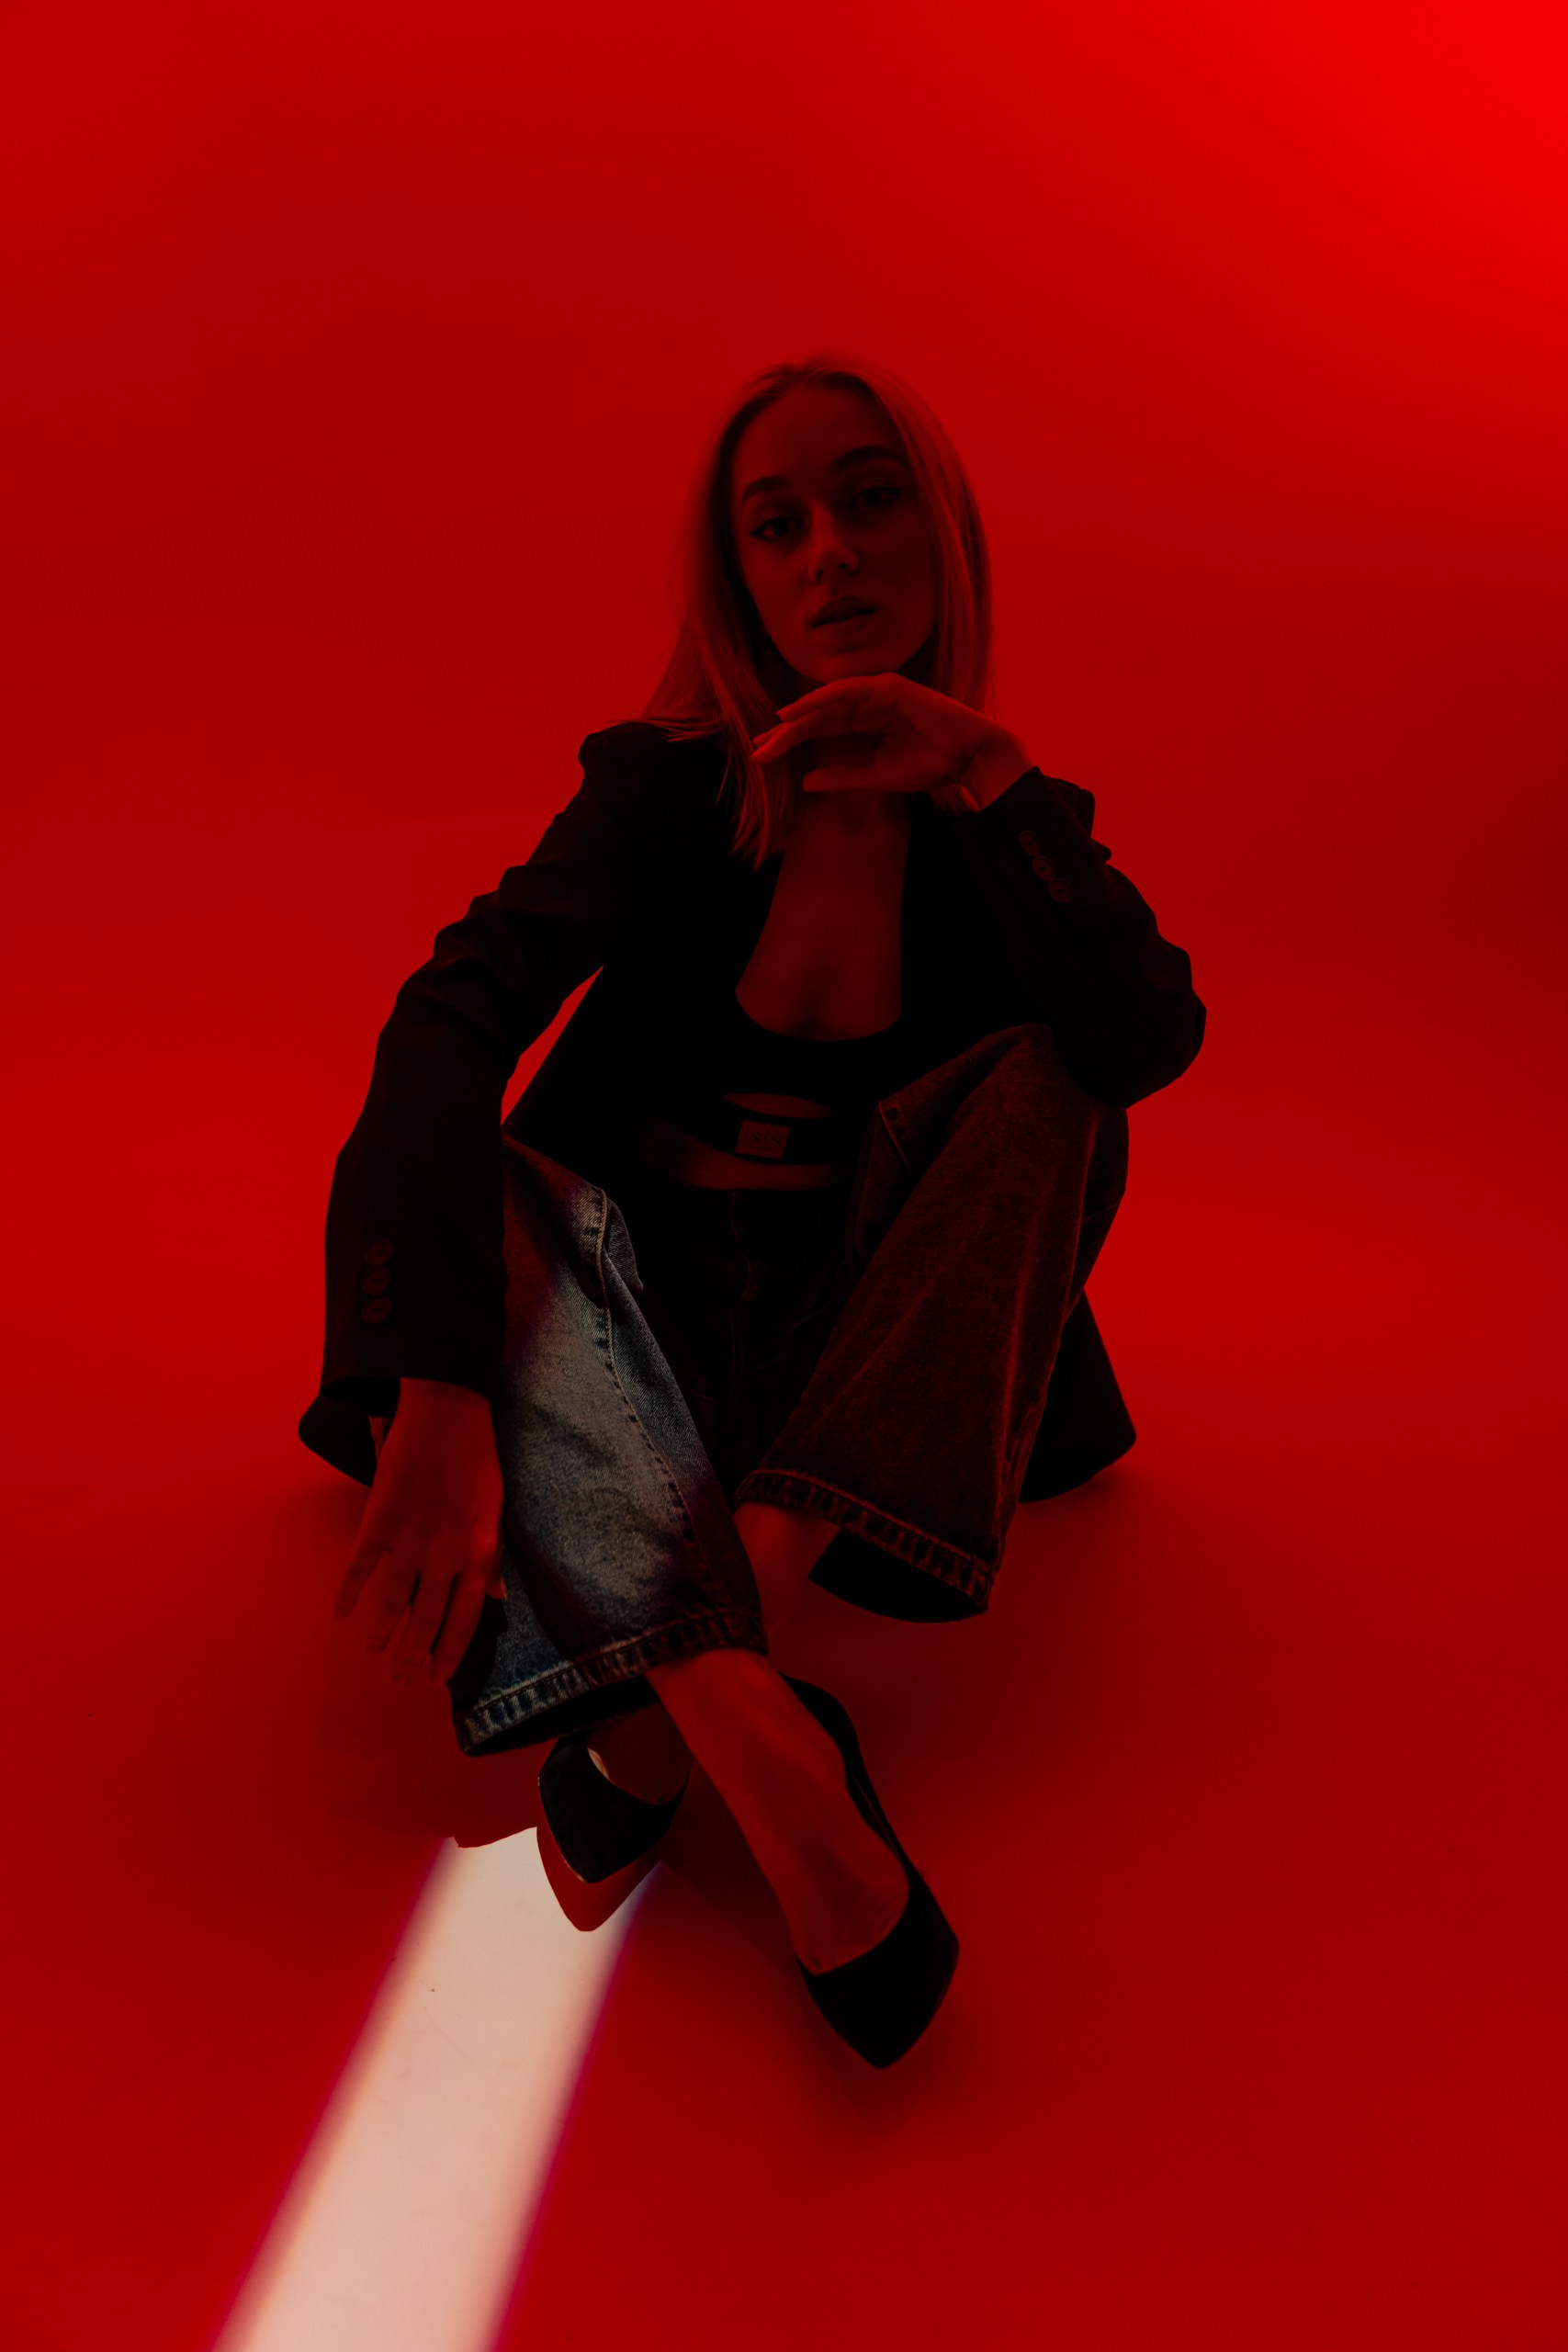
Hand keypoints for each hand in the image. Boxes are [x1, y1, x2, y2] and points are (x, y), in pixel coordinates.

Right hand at [333, 1378, 506, 1683]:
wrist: (447, 1412)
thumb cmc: (479, 1460)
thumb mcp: (497, 1510)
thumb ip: (492, 1558)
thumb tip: (495, 1597)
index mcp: (480, 1555)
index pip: (464, 1621)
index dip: (447, 1655)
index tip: (435, 1678)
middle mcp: (444, 1557)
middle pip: (425, 1621)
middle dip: (412, 1655)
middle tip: (401, 1679)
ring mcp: (409, 1541)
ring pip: (391, 1603)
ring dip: (382, 1633)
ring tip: (375, 1652)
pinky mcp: (379, 1523)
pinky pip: (359, 1569)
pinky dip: (348, 1594)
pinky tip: (341, 1614)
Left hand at [751, 675, 1029, 807]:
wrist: (967, 758)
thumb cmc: (930, 765)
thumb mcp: (875, 776)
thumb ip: (842, 776)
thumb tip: (806, 782)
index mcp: (864, 721)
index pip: (819, 729)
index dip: (790, 742)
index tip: (764, 757)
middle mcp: (866, 703)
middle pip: (816, 716)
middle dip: (785, 733)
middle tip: (756, 749)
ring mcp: (876, 691)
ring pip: (826, 703)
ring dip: (797, 718)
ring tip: (770, 734)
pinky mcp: (887, 686)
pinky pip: (844, 691)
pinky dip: (818, 700)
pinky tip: (795, 713)